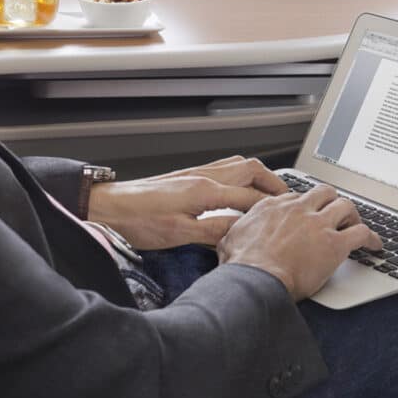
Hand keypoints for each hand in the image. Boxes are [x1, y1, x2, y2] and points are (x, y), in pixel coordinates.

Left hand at [88, 156, 287, 249]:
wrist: (109, 207)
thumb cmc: (137, 220)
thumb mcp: (180, 234)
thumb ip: (215, 230)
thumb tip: (242, 230)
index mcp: (205, 191)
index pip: (250, 196)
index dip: (271, 206)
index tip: (287, 213)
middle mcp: (203, 176)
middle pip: (251, 169)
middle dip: (273, 181)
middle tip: (287, 196)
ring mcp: (195, 173)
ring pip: (238, 164)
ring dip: (258, 174)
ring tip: (269, 190)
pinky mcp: (187, 176)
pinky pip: (224, 168)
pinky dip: (241, 175)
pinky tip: (240, 188)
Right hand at [217, 185, 382, 301]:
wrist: (255, 280)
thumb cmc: (241, 267)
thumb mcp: (228, 240)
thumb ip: (235, 232)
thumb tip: (232, 235)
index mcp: (272, 206)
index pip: (296, 196)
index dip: (306, 205)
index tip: (309, 214)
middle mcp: (297, 209)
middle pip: (324, 192)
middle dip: (332, 201)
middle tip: (337, 213)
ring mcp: (318, 224)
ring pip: (345, 206)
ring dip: (353, 215)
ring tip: (356, 225)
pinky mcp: (334, 243)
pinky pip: (361, 232)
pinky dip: (371, 238)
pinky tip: (374, 246)